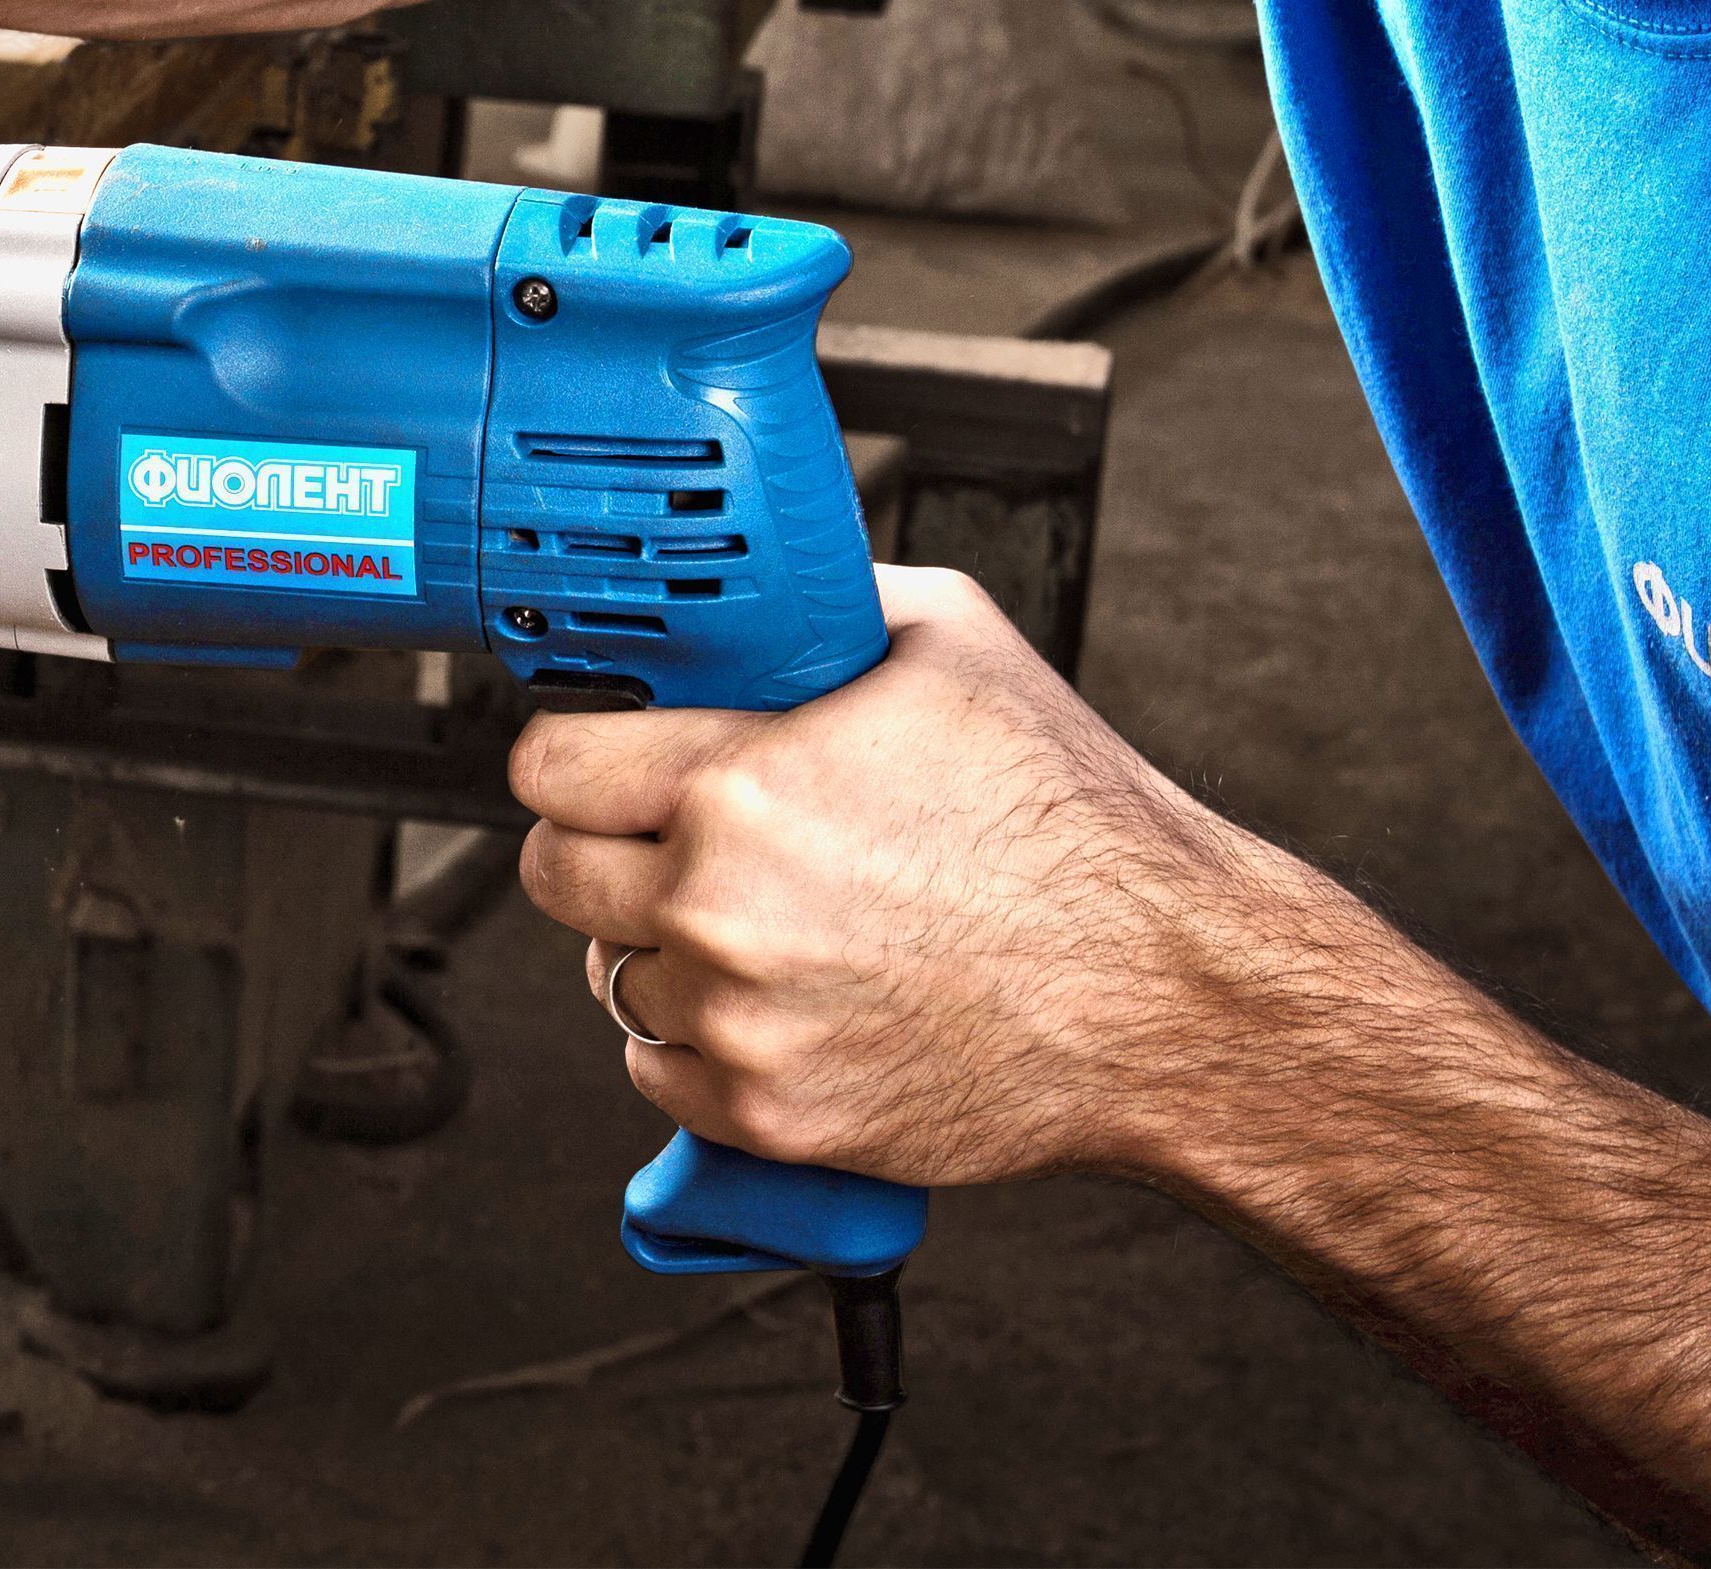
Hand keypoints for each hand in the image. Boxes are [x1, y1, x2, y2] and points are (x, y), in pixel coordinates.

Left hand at [516, 564, 1264, 1187]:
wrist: (1163, 996)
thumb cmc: (1074, 825)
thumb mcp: (949, 646)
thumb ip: (817, 611)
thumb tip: (746, 595)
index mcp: (741, 784)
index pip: (547, 767)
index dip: (572, 759)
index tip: (599, 765)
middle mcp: (720, 904)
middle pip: (553, 873)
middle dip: (599, 849)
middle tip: (665, 844)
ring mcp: (739, 1019)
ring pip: (609, 973)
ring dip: (660, 949)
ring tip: (760, 925)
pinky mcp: (767, 1114)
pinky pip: (657, 1070)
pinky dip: (697, 1041)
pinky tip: (777, 1001)